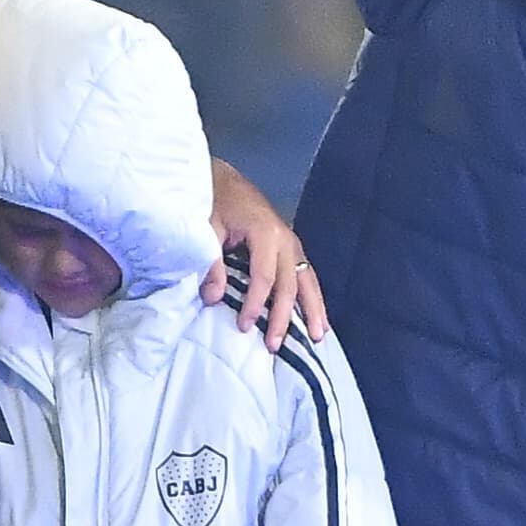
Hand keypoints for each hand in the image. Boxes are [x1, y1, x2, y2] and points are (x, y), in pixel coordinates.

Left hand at [205, 158, 325, 348]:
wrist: (224, 180)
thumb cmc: (214, 202)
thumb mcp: (207, 228)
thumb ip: (210, 263)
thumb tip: (212, 298)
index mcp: (265, 232)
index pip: (264, 277)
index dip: (255, 304)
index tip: (244, 326)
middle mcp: (286, 239)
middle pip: (290, 284)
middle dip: (283, 316)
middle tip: (274, 345)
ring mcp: (293, 243)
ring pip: (308, 281)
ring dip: (313, 310)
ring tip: (318, 337)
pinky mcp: (292, 248)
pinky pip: (307, 276)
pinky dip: (313, 298)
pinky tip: (317, 318)